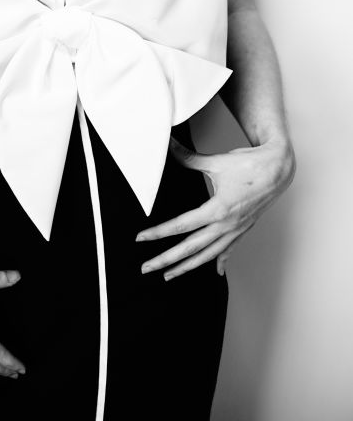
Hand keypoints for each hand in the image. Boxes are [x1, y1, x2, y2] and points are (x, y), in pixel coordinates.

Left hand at [135, 136, 295, 280]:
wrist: (279, 168)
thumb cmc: (250, 164)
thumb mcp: (216, 161)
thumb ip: (189, 157)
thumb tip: (169, 144)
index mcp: (218, 210)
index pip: (181, 226)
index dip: (158, 233)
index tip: (141, 239)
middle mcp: (227, 225)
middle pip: (191, 248)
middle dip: (166, 260)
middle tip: (146, 268)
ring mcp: (237, 229)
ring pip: (208, 255)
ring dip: (187, 267)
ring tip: (169, 275)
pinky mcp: (244, 228)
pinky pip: (229, 249)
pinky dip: (220, 261)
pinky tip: (216, 271)